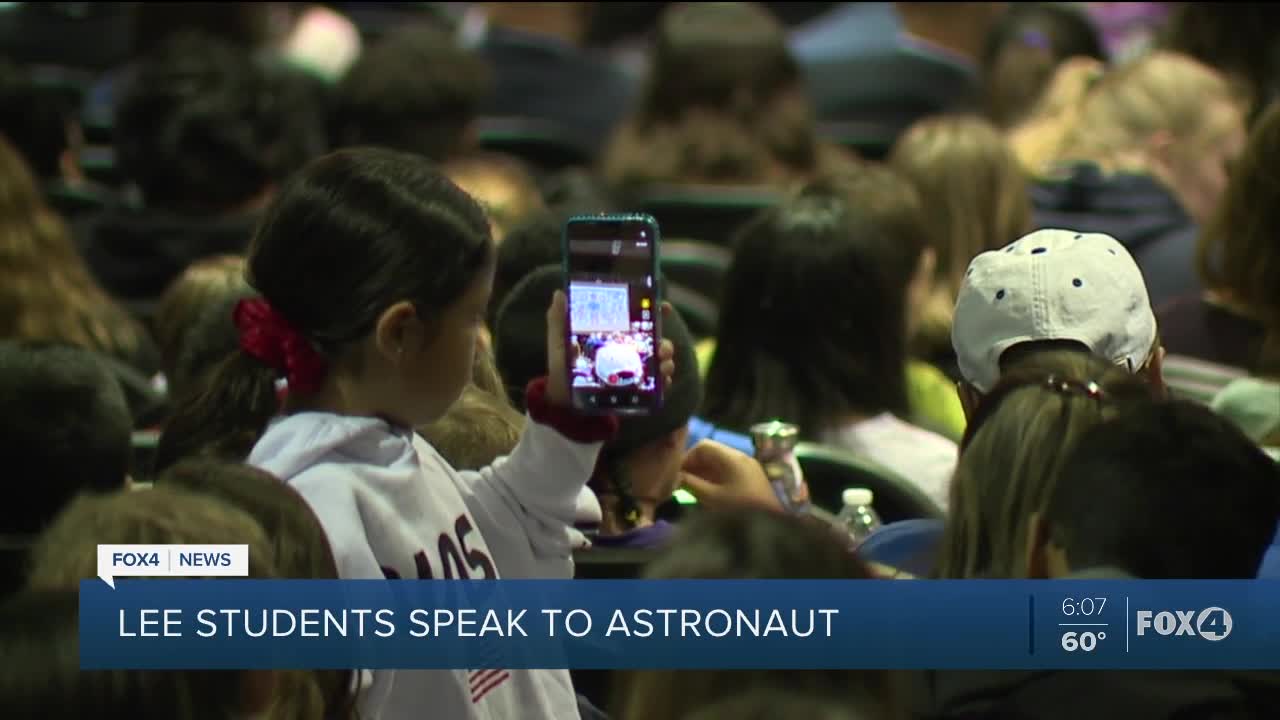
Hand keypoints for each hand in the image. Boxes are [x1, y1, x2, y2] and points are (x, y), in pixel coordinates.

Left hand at [545, 293, 675, 408]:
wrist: (562, 399)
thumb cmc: (562, 366)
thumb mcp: (559, 341)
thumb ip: (559, 319)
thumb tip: (559, 294)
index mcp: (615, 332)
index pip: (640, 316)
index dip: (656, 308)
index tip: (664, 307)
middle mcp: (629, 348)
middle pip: (656, 340)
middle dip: (665, 342)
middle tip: (661, 347)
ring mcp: (635, 368)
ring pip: (660, 361)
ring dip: (666, 361)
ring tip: (662, 366)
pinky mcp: (636, 389)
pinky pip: (656, 385)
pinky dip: (663, 383)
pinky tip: (662, 382)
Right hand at [679, 440, 782, 511]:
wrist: (776, 522)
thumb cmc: (741, 508)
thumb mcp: (712, 498)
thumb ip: (691, 484)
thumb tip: (675, 476)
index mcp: (731, 457)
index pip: (703, 446)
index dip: (687, 457)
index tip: (676, 474)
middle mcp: (741, 458)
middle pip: (712, 453)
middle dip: (694, 466)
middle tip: (681, 483)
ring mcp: (748, 468)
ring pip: (720, 464)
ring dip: (704, 473)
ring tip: (692, 490)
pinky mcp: (753, 479)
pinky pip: (729, 473)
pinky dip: (715, 479)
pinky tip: (709, 494)